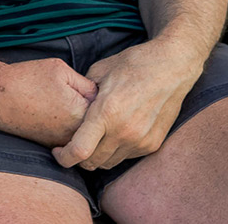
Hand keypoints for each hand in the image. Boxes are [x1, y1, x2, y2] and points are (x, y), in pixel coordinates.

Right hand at [0, 56, 96, 148]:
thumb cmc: (27, 79)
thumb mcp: (60, 69)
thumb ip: (86, 84)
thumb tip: (100, 96)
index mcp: (82, 114)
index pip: (107, 108)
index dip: (103, 95)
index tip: (94, 86)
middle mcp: (76, 134)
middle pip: (99, 126)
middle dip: (96, 112)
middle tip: (82, 94)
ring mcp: (64, 143)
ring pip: (85, 134)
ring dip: (84, 122)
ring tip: (68, 102)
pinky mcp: (52, 146)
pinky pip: (71, 139)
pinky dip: (69, 128)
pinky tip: (57, 112)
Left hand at [52, 38, 202, 169]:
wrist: (170, 68)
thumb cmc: (132, 65)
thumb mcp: (99, 71)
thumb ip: (84, 94)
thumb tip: (72, 107)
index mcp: (106, 113)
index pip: (80, 150)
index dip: (64, 157)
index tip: (57, 153)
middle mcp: (124, 132)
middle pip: (93, 162)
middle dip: (78, 159)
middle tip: (71, 146)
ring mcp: (140, 141)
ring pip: (110, 162)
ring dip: (97, 156)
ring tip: (91, 139)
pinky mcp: (152, 144)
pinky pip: (126, 156)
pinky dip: (115, 151)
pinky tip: (113, 134)